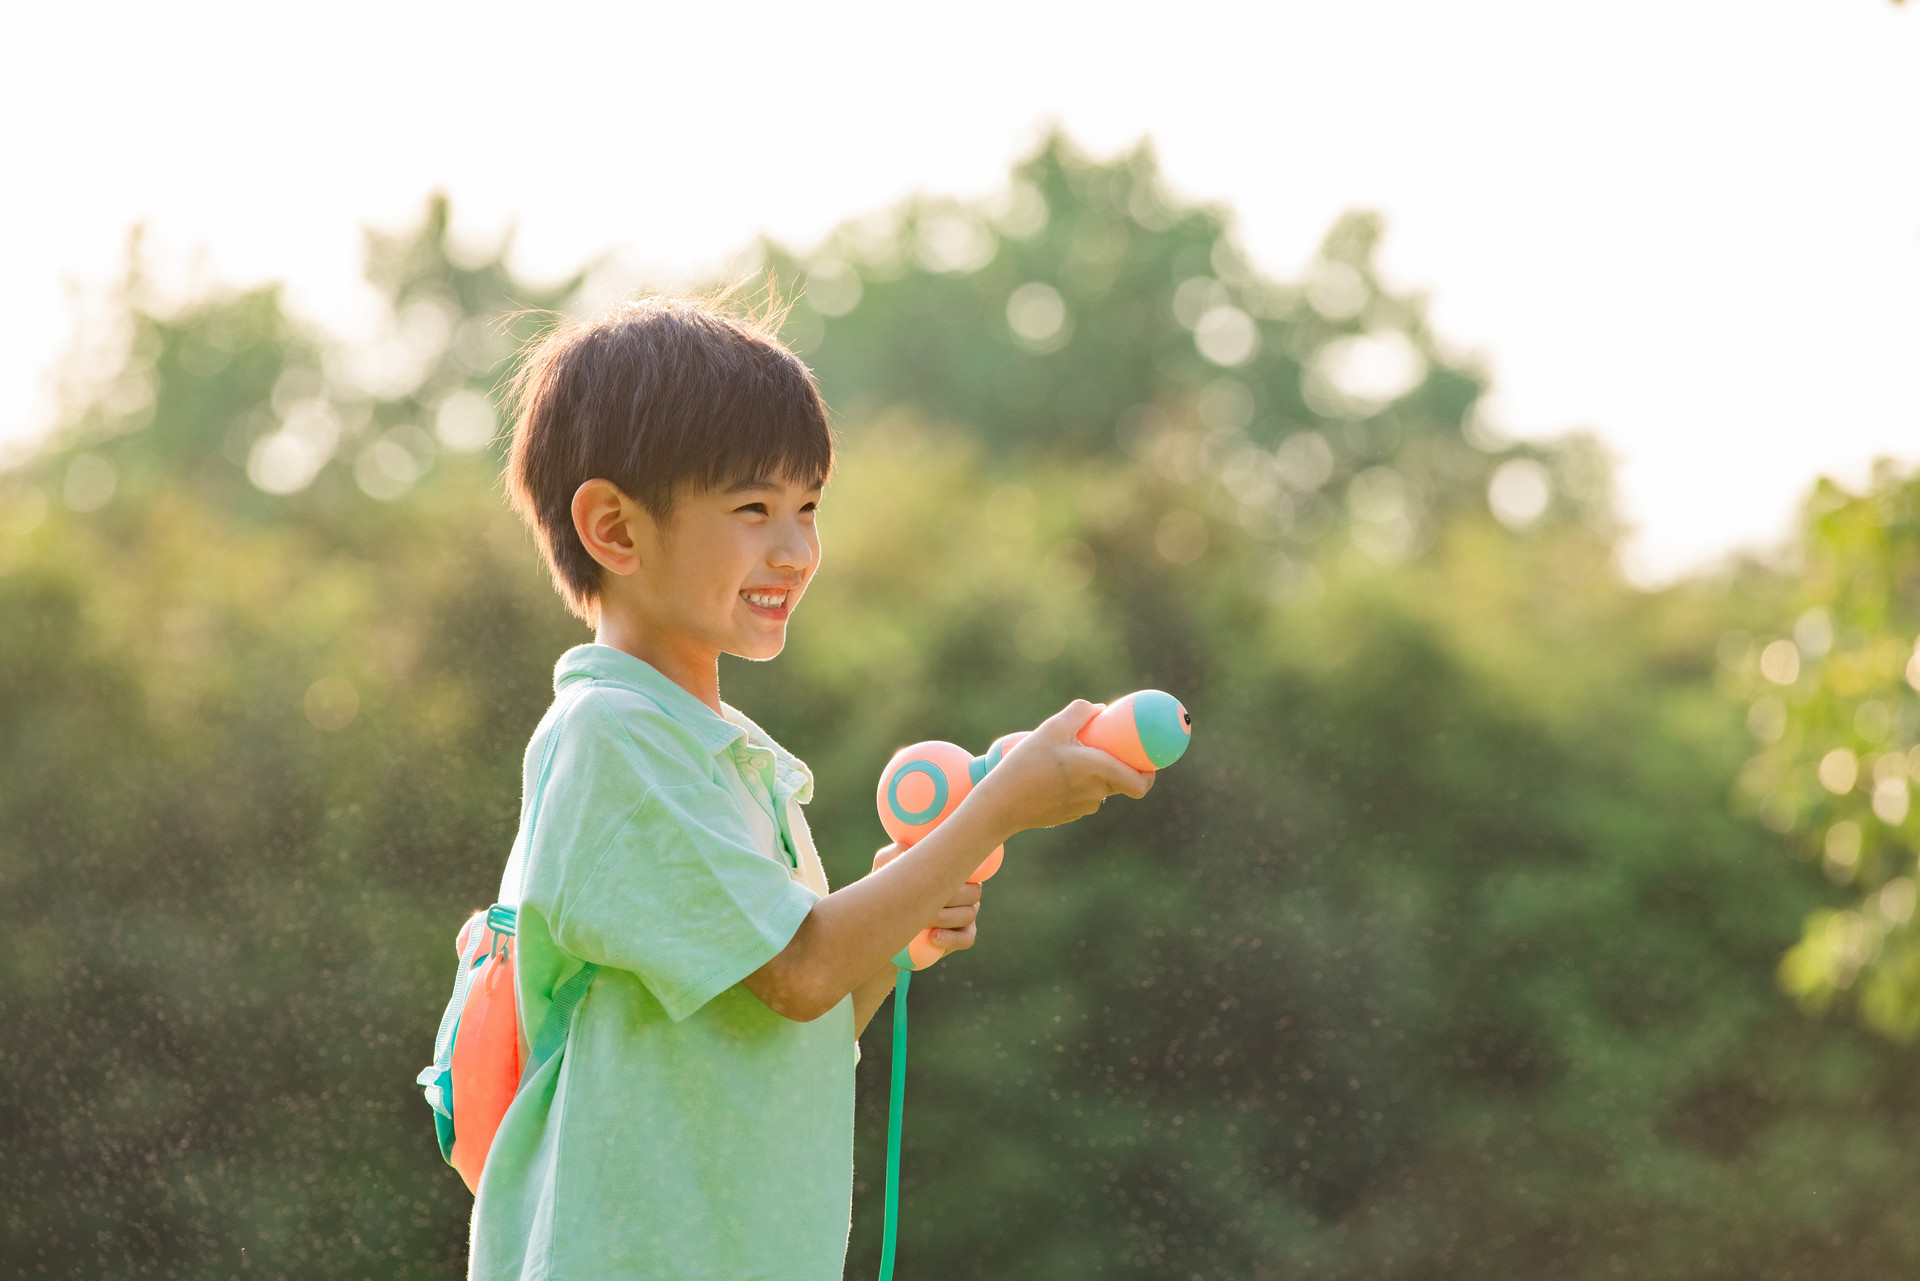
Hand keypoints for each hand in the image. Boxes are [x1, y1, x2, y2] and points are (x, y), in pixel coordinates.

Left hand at [871, 844, 981, 954]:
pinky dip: (951, 938)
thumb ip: (896, 852)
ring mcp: (966, 914)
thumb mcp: (888, 864)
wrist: (886, 918)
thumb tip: (907, 849)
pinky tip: (933, 938)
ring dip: (946, 919)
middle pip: (972, 894)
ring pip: (968, 915)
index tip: (933, 881)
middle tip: (923, 904)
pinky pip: (966, 938)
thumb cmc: (890, 884)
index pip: (967, 868)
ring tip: (923, 922)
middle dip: (949, 899)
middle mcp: (966, 891)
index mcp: (955, 870)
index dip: (955, 875)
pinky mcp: (962, 936)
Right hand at [967, 700, 1154, 836]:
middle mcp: (1096, 793)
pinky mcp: (1069, 815)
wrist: (1000, 805)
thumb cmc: (1025, 765)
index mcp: (1097, 770)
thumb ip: (1079, 712)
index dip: (1150, 773)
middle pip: (1121, 780)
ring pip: (1100, 788)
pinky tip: (1055, 775)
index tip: (1146, 759)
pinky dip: (1078, 785)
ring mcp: (1083, 807)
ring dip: (1095, 774)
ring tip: (1070, 757)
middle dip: (1117, 764)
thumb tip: (1100, 709)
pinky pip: (1083, 796)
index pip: (1141, 783)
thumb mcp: (1051, 729)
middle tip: (1103, 746)